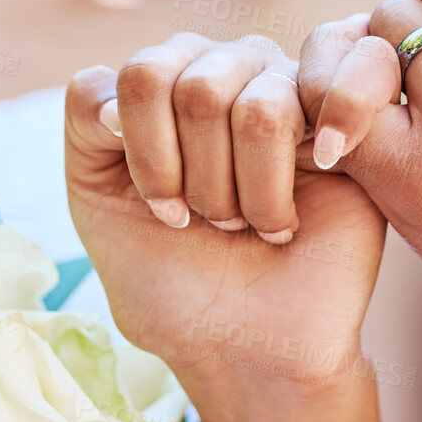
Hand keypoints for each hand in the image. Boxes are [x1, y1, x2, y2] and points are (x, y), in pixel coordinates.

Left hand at [63, 35, 387, 419]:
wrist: (249, 350)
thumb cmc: (174, 281)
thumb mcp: (97, 197)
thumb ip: (86, 121)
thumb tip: (115, 84)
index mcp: (168, 84)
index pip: (132, 75)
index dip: (142, 154)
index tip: (161, 211)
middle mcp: (227, 71)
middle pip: (176, 78)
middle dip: (183, 174)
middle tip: (209, 222)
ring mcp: (284, 88)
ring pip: (219, 92)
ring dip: (225, 185)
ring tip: (246, 223)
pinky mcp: (335, 119)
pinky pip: (277, 107)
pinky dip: (265, 189)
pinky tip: (284, 223)